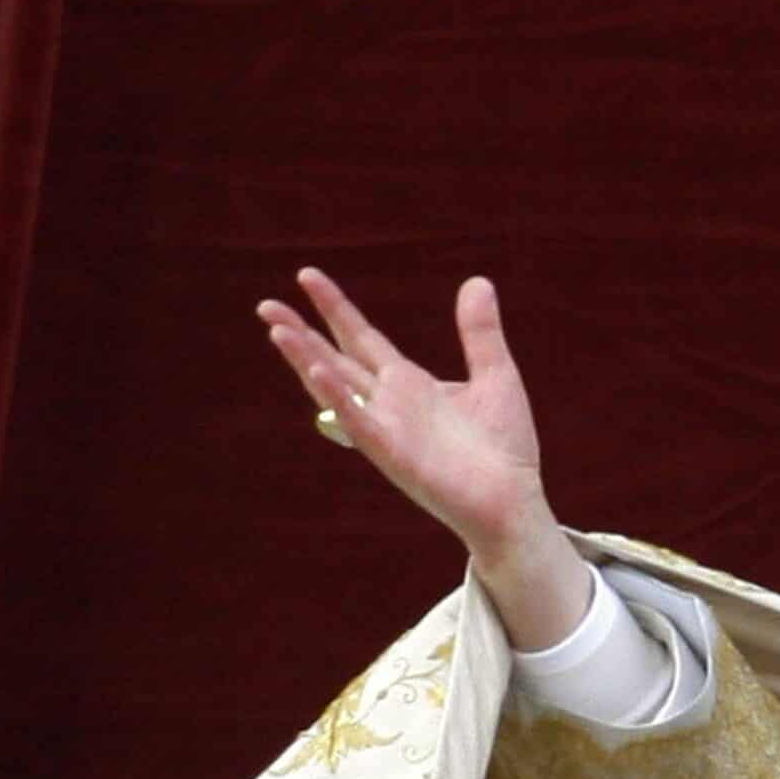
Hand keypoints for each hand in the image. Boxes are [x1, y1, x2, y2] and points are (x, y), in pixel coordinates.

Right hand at [259, 269, 590, 647]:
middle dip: (301, 332)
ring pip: (336, 388)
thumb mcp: (495, 375)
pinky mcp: (394, 455)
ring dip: (306, 360)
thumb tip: (477, 281)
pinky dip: (337, 397)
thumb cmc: (504, 448)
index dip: (334, 308)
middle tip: (265, 305)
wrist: (514, 502)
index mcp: (410, 384)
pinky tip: (317, 370)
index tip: (307, 276)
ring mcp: (387, 429)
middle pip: (336, 359)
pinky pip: (359, 422)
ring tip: (277, 331)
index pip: (362, 338)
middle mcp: (390, 404)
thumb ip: (480, 332)